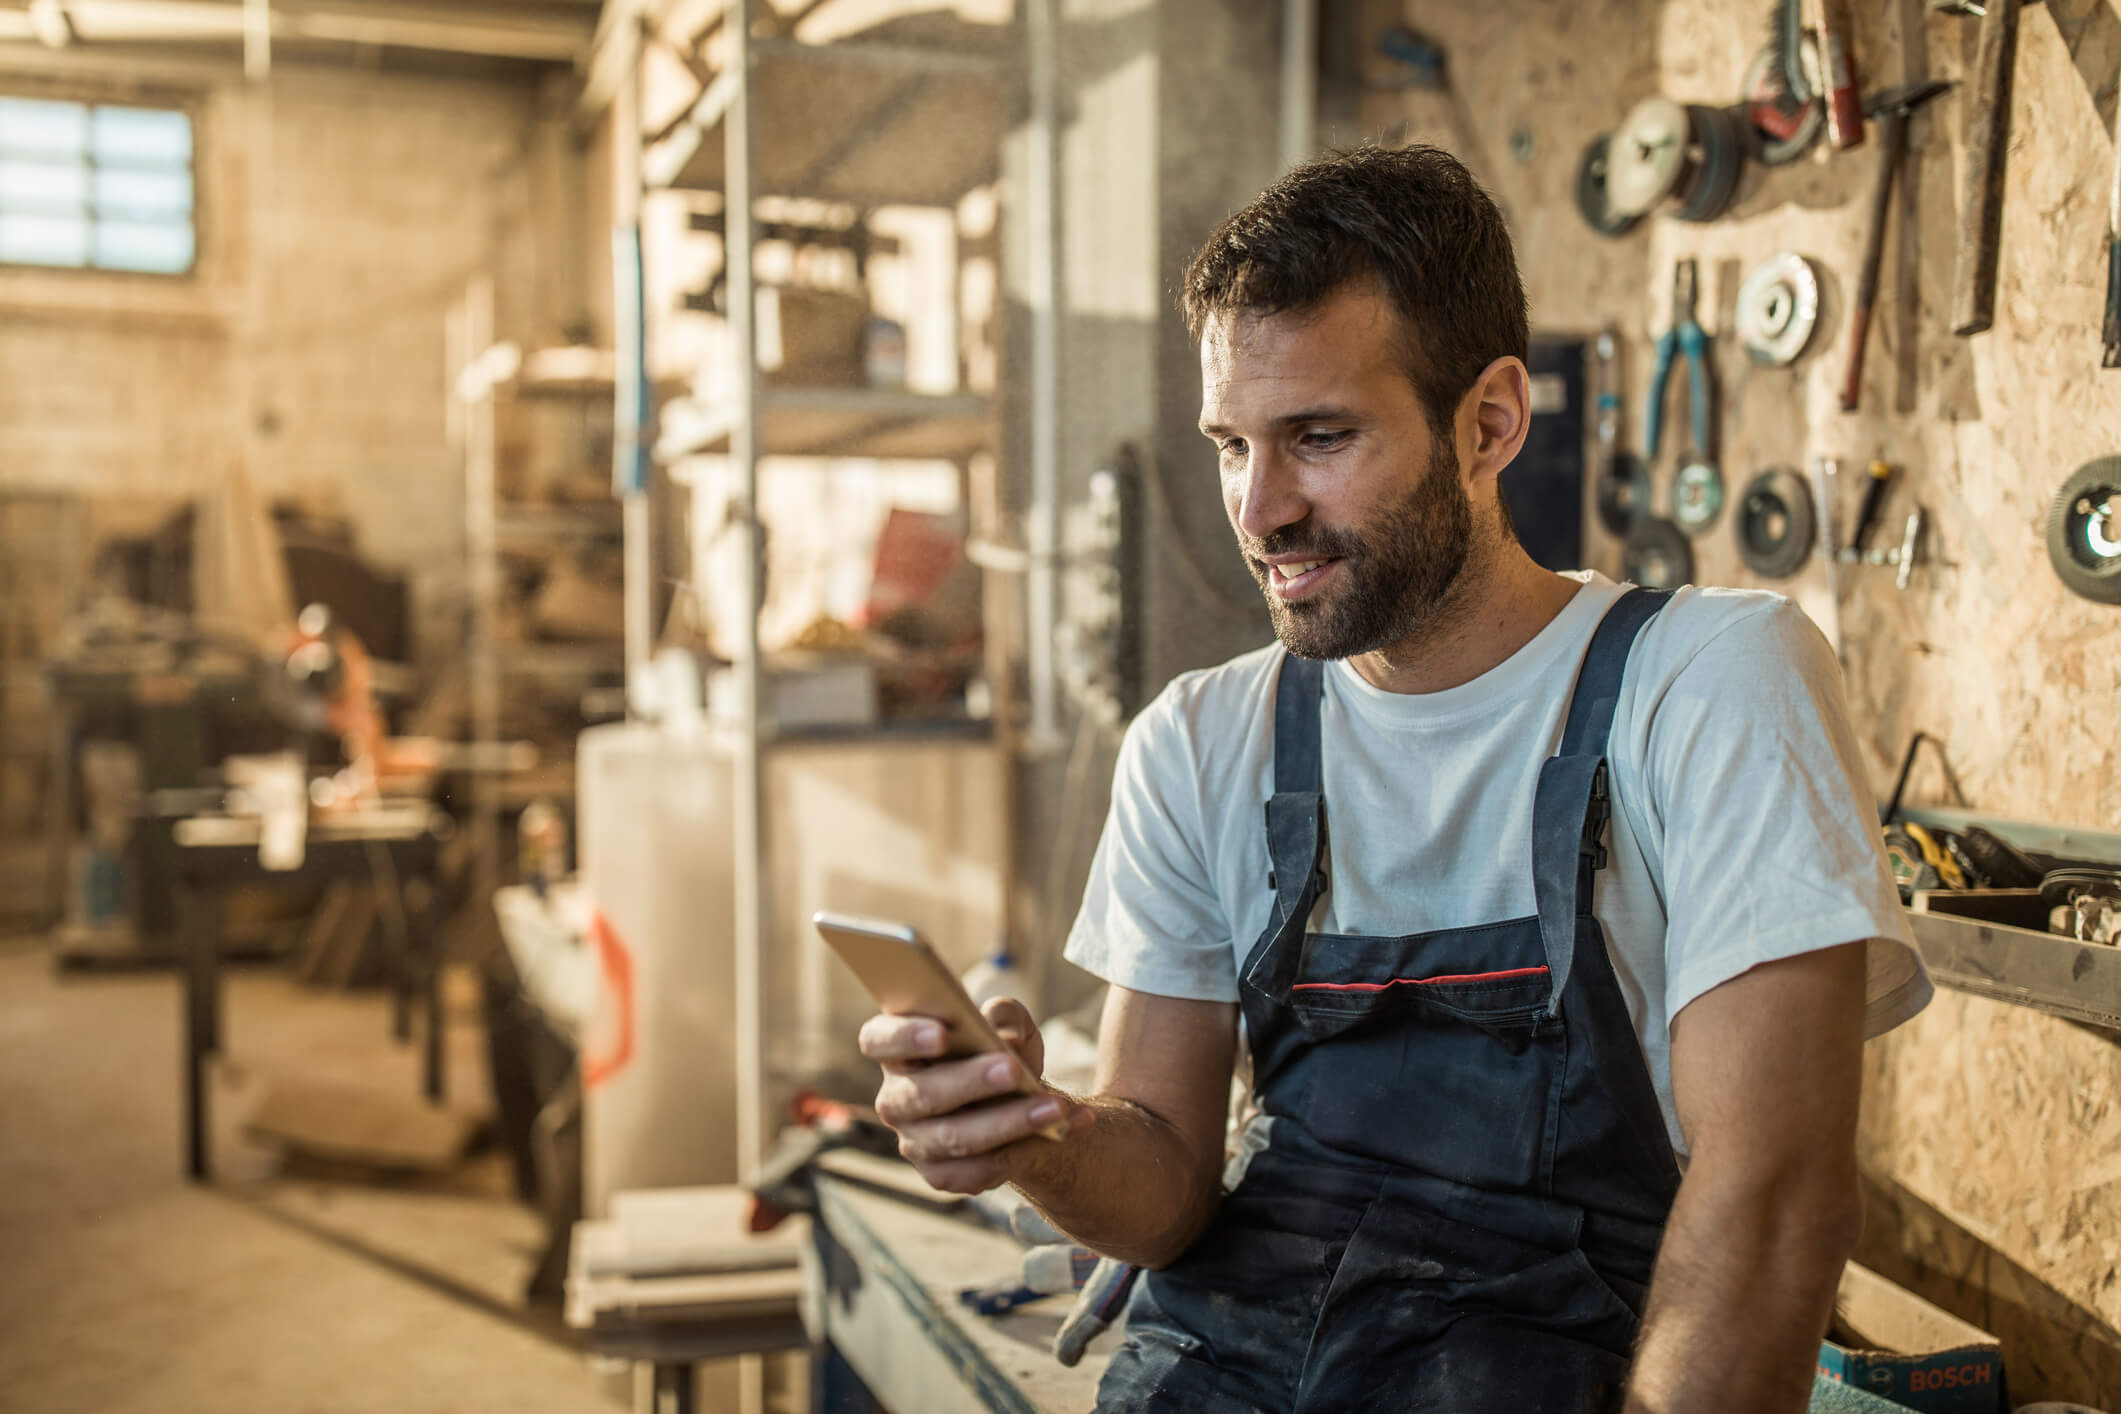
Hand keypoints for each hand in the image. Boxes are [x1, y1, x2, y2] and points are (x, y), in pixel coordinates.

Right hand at [860, 997, 1093, 1193]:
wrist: (1020, 1102)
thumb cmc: (1001, 1051)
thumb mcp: (1009, 1024)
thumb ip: (1005, 1016)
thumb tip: (1001, 1034)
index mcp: (898, 1050)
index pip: (878, 1040)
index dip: (904, 1037)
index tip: (944, 1034)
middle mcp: (896, 1098)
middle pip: (922, 1094)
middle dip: (970, 1083)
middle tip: (1014, 1071)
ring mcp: (915, 1141)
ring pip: (955, 1138)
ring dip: (1009, 1123)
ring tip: (1056, 1107)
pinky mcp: (941, 1175)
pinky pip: (980, 1170)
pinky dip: (1029, 1150)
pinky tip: (1063, 1130)